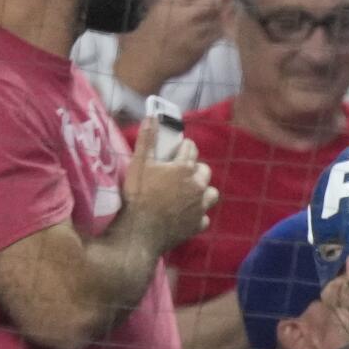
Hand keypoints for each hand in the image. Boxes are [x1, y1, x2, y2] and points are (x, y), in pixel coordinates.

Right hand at [112, 0, 226, 94]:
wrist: (146, 61)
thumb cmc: (152, 34)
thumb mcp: (159, 10)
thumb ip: (179, 1)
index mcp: (168, 3)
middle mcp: (181, 14)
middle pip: (210, 0)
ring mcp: (192, 31)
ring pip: (218, 17)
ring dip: (228, 13)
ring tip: (233, 9)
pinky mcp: (200, 46)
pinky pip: (218, 35)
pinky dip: (225, 29)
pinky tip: (229, 27)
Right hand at [123, 120, 217, 251]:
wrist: (139, 231)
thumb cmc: (137, 195)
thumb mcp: (138, 164)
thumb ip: (148, 140)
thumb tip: (152, 117)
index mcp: (185, 168)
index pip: (190, 148)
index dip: (182, 147)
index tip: (177, 150)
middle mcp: (198, 186)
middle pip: (204, 170)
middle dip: (195, 169)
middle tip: (180, 173)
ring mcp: (201, 207)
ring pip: (211, 193)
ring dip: (202, 191)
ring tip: (187, 193)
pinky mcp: (199, 224)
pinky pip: (204, 216)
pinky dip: (197, 214)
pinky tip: (185, 214)